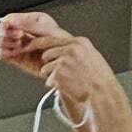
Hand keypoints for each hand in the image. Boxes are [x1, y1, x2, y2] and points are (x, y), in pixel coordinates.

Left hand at [0, 13, 116, 113]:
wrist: (102, 94)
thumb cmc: (98, 80)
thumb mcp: (91, 57)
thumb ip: (75, 50)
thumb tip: (60, 49)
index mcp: (80, 42)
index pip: (53, 37)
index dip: (39, 42)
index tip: (30, 44)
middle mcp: (71, 49)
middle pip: (47, 52)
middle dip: (48, 63)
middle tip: (56, 71)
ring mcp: (64, 60)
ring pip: (46, 67)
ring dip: (52, 75)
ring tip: (69, 80)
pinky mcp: (59, 73)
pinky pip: (48, 79)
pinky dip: (55, 84)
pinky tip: (68, 85)